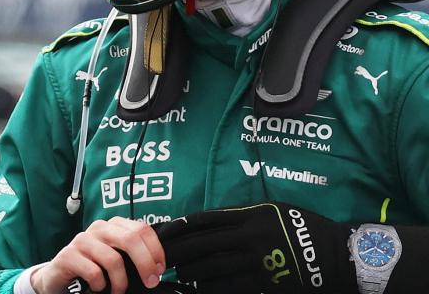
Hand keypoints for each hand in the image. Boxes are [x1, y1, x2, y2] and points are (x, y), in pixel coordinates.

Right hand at [31, 217, 166, 293]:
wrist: (59, 277)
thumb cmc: (92, 268)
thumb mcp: (115, 258)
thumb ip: (132, 255)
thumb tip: (157, 266)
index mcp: (113, 226)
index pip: (142, 229)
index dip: (155, 250)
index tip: (159, 270)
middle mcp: (98, 228)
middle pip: (130, 239)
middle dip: (145, 264)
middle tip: (149, 282)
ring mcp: (82, 240)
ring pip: (113, 259)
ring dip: (120, 282)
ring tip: (118, 291)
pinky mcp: (68, 255)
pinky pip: (94, 272)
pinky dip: (101, 285)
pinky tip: (98, 288)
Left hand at [156, 202, 355, 293]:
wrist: (338, 255)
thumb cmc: (303, 228)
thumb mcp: (272, 211)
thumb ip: (241, 215)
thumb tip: (208, 222)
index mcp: (250, 215)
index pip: (203, 220)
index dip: (178, 227)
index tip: (161, 234)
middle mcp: (250, 236)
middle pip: (201, 244)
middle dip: (177, 252)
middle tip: (159, 258)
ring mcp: (257, 260)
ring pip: (211, 267)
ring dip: (190, 272)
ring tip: (177, 274)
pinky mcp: (265, 282)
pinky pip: (229, 286)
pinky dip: (210, 287)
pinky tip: (199, 288)